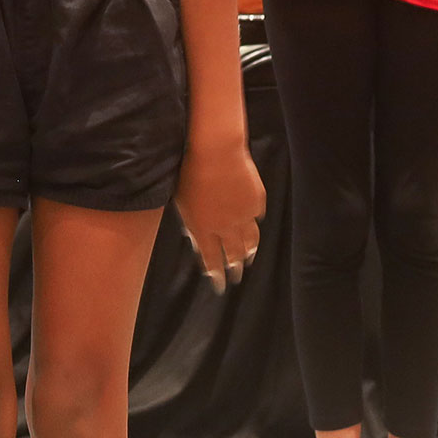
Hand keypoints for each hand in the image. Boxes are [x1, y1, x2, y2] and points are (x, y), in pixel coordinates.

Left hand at [173, 134, 262, 290]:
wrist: (216, 151)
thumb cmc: (190, 171)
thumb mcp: (181, 201)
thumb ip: (191, 222)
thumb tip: (195, 237)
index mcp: (203, 228)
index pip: (211, 259)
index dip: (216, 274)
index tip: (220, 286)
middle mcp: (225, 227)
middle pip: (233, 254)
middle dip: (234, 268)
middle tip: (237, 277)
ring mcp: (243, 215)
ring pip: (249, 240)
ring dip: (248, 251)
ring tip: (248, 258)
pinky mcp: (255, 201)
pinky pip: (256, 217)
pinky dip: (253, 222)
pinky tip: (253, 225)